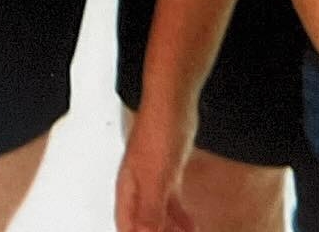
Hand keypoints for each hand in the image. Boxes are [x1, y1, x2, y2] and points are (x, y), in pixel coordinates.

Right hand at [115, 106, 198, 231]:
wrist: (173, 100)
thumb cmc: (158, 130)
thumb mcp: (156, 178)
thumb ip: (149, 212)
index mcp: (129, 190)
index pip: (127, 228)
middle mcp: (138, 186)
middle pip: (142, 224)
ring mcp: (153, 178)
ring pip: (158, 216)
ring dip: (169, 231)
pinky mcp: (169, 171)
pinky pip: (171, 203)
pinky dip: (179, 218)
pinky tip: (191, 227)